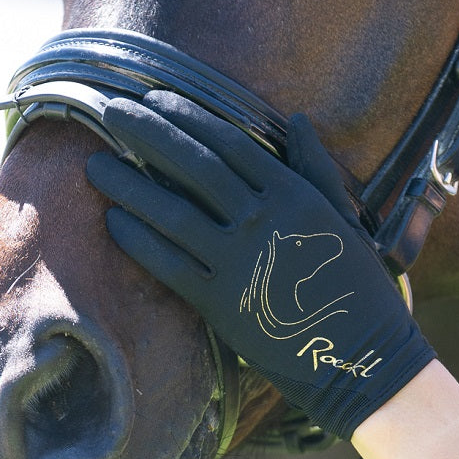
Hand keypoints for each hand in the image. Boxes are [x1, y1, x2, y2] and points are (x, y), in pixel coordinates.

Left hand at [86, 91, 434, 438]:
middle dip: (148, 133)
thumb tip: (297, 119)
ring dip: (129, 185)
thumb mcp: (346, 217)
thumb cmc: (359, 285)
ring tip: (94, 165)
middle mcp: (262, 219)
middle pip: (193, 166)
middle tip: (111, 111)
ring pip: (172, 212)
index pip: (229, 142)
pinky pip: (170, 264)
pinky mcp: (222, 303)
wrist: (364, 360)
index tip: (156, 98)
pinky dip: (139, 241)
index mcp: (293, 194)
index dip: (188, 116)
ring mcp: (239, 261)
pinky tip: (113, 220)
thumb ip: (316, 167)